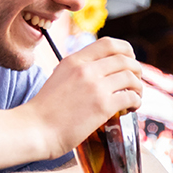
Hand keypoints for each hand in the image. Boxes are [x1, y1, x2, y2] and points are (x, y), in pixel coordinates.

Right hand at [18, 37, 143, 158]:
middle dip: (136, 69)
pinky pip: (131, 97)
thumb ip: (77, 72)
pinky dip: (137, 101)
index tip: (129, 60)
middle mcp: (86, 69)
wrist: (34, 129)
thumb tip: (97, 74)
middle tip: (136, 82)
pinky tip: (132, 108)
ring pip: (131, 77)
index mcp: (74, 61)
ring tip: (136, 96)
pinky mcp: (103, 106)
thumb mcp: (58, 78)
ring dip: (138, 87)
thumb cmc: (43, 111)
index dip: (125, 50)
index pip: (108, 43)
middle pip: (125, 59)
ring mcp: (95, 86)